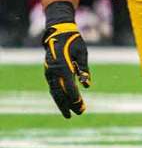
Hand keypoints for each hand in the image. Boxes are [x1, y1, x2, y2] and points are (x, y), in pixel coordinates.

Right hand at [42, 1, 90, 118]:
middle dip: (69, 104)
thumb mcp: (82, 54)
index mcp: (62, 66)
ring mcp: (49, 73)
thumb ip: (84, 69)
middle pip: (60, 93)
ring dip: (62, 103)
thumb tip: (87, 85)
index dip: (75, 98)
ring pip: (55, 92)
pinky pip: (53, 88)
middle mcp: (53, 71)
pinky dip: (59, 96)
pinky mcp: (49, 73)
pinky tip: (64, 103)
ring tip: (69, 114)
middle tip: (78, 114)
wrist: (58, 32)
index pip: (69, 86)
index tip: (81, 106)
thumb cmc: (73, 42)